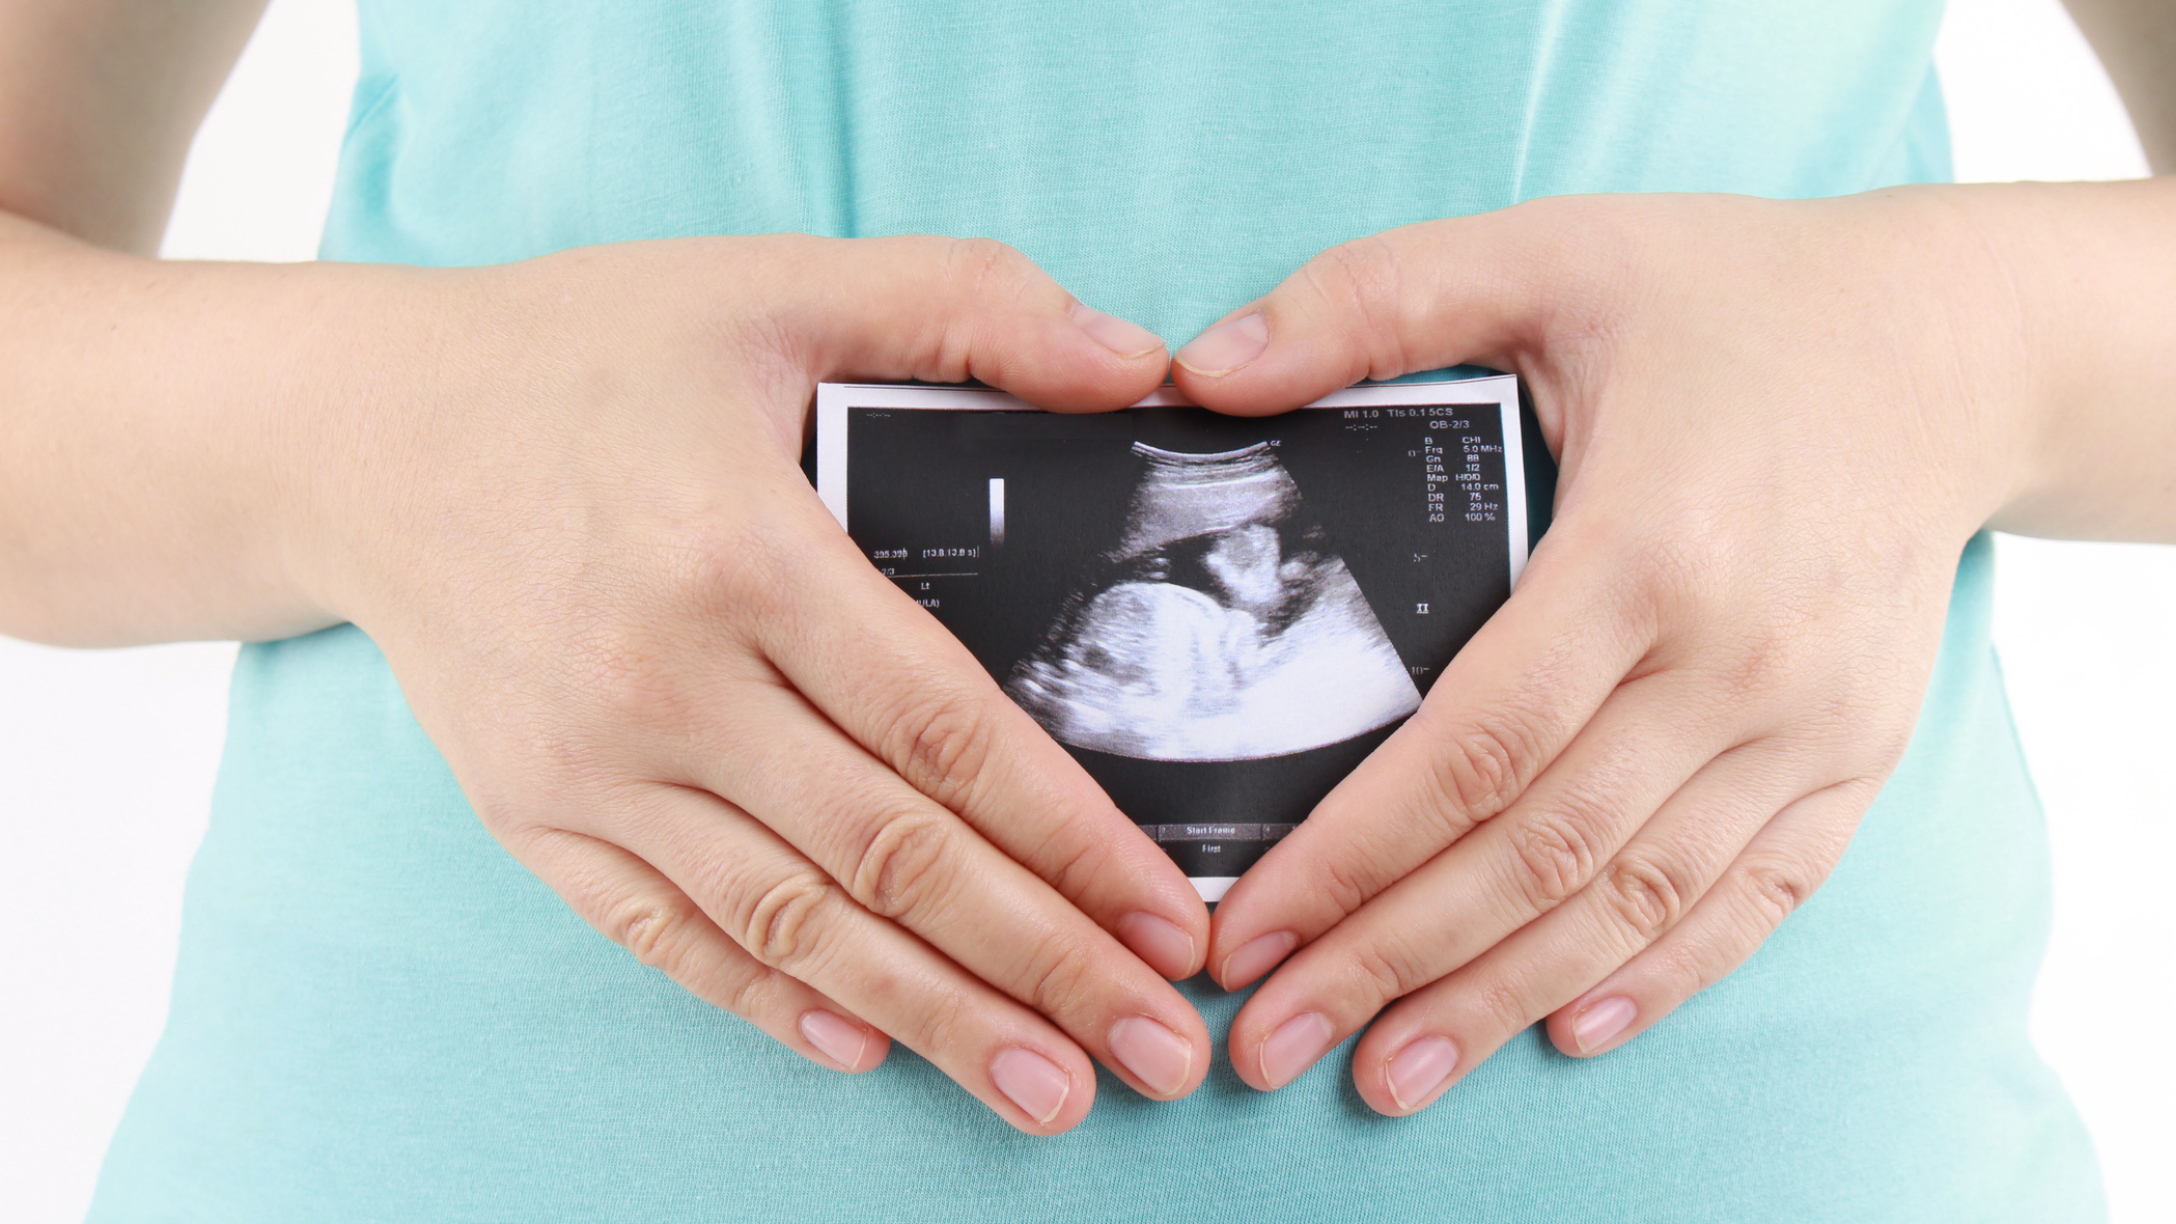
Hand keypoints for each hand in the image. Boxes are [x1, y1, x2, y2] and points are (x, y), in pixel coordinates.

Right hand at [297, 235, 1210, 1132]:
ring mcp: (589, 766)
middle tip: (1157, 1049)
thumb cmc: (585, 354)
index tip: (1173, 919)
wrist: (360, 432)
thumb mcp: (779, 283)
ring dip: (934, 1019)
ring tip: (1050, 1093)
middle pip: (892, 855)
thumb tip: (1141, 366)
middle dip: (1043, 965)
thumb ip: (970, 306)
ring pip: (794, 922)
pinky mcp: (532, 814)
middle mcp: (666, 682)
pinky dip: (770, 999)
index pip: (947, 732)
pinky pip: (666, 935)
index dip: (1073, 839)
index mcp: (744, 553)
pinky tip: (869, 1048)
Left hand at [1168, 191, 2035, 1112]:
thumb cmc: (1727, 297)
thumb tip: (1198, 372)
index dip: (1353, 854)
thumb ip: (1365, 303)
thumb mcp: (1542, 253)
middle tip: (1273, 1042)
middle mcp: (1737, 656)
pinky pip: (1757, 897)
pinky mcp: (1856, 754)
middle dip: (1392, 961)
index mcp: (1645, 546)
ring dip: (1503, 1000)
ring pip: (1637, 898)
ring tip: (1388, 1070)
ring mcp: (1810, 720)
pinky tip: (1565, 1026)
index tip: (1250, 931)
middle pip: (1540, 851)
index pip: (1474, 746)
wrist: (1945, 346)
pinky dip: (1662, 974)